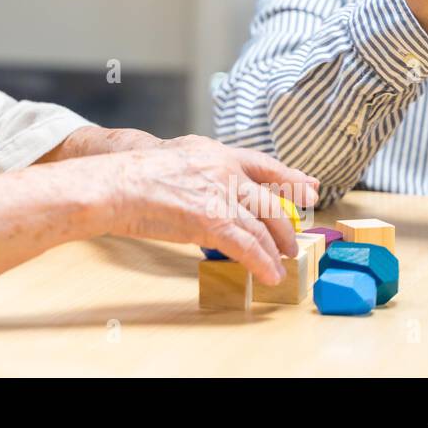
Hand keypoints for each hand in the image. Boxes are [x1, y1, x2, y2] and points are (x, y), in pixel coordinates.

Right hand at [104, 135, 319, 285]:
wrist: (117, 184)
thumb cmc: (133, 176)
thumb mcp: (176, 158)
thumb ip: (202, 170)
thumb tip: (214, 190)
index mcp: (215, 152)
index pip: (263, 164)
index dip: (290, 177)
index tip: (310, 187)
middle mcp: (225, 170)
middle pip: (270, 200)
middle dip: (285, 226)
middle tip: (292, 241)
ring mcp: (221, 195)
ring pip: (263, 227)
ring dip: (276, 250)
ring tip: (282, 263)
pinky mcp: (214, 221)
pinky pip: (249, 247)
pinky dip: (263, 264)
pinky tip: (269, 275)